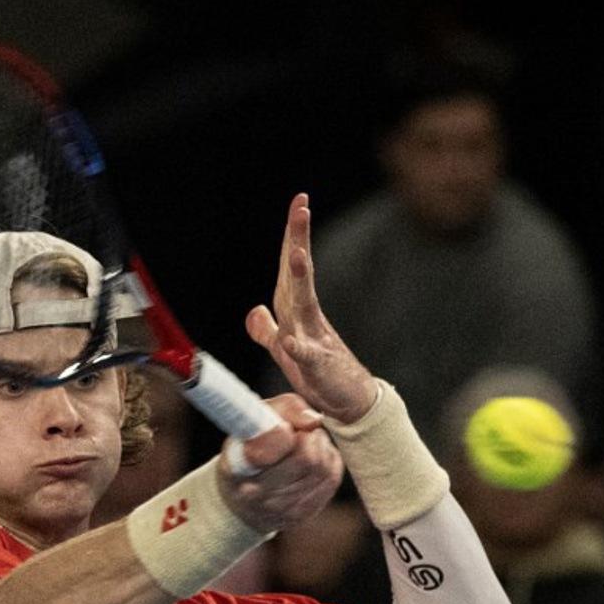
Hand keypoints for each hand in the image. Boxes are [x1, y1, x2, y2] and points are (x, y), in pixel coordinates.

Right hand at [217, 393, 342, 530]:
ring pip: (322, 468)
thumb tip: (314, 420)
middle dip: (308, 436)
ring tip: (305, 443)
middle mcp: (257, 494)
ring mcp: (282, 509)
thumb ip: (283, 409)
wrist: (241, 501)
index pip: (267, 452)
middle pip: (306, 459)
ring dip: (319, 447)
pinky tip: (314, 457)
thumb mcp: (253, 420)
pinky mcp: (303, 514)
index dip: (281, 435)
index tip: (284, 429)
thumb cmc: (247, 449)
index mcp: (237, 468)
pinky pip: (331, 479)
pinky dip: (327, 462)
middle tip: (298, 431)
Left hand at [246, 193, 376, 423]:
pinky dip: (298, 347)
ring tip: (295, 253)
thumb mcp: (286, 350)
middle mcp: (305, 317)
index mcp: (295, 309)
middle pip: (298, 272)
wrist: (349, 403)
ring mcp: (313, 338)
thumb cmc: (319, 373)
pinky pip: (306, 356)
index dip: (290, 234)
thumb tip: (254, 310)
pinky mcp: (317, 367)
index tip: (299, 200)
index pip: (288, 266)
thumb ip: (267, 330)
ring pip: (303, 304)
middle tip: (301, 207)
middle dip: (297, 239)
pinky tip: (290, 338)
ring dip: (300, 279)